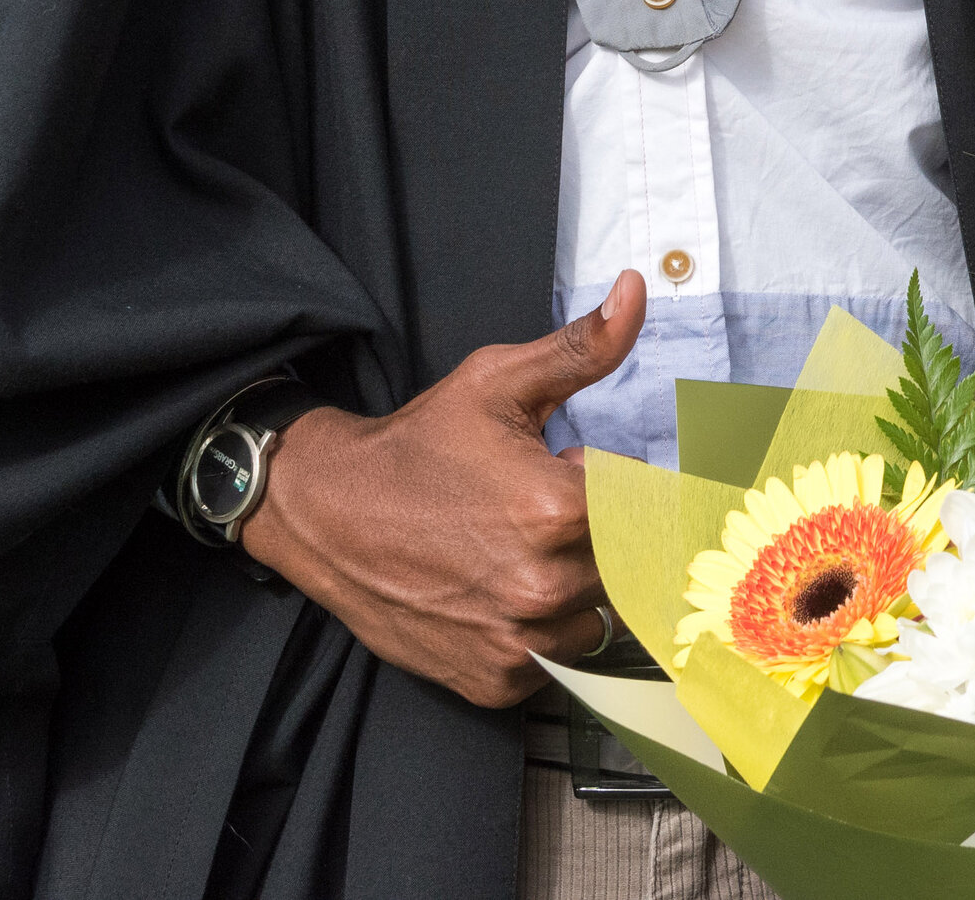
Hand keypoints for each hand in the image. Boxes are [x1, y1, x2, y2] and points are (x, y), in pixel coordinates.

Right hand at [244, 273, 647, 705]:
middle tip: (533, 510)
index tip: (575, 475)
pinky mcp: (495, 681)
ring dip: (576, 586)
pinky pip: (554, 659)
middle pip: (626, 564)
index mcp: (560, 510)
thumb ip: (581, 347)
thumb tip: (635, 292)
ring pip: (598, 617)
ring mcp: (519, 642)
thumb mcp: (497, 382)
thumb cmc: (417, 446)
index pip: (648, 507)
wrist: (327, 512)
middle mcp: (544, 586)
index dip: (612, 485)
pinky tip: (496, 590)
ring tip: (516, 550)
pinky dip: (539, 630)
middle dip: (598, 535)